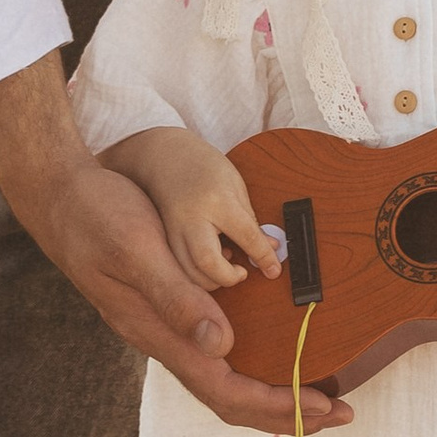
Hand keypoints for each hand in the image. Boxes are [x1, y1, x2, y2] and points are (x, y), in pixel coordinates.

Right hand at [0, 56, 350, 436]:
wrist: (59, 194)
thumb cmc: (97, 216)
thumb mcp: (137, 250)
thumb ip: (177, 298)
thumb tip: (221, 346)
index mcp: (159, 332)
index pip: (226, 391)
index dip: (278, 407)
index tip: (325, 409)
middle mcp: (164, 338)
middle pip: (230, 396)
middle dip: (286, 411)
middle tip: (341, 411)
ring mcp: (165, 324)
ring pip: (222, 377)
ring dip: (270, 391)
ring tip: (314, 393)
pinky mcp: (168, 305)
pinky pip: (214, 349)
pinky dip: (249, 362)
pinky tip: (269, 350)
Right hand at [99, 126, 284, 292]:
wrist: (162, 156)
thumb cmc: (203, 166)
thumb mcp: (235, 185)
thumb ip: (251, 220)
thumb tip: (271, 248)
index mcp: (217, 200)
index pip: (246, 236)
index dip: (264, 257)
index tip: (274, 270)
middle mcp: (192, 219)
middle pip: (208, 263)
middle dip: (229, 278)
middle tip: (243, 271)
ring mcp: (173, 231)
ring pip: (189, 273)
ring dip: (212, 280)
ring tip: (226, 264)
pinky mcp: (163, 240)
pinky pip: (179, 268)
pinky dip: (196, 274)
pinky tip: (208, 260)